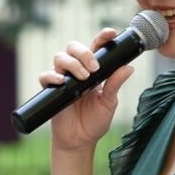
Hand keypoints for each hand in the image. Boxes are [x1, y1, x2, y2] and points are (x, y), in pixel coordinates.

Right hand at [43, 27, 135, 152]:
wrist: (80, 141)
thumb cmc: (94, 121)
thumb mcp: (109, 103)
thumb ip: (115, 84)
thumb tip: (129, 68)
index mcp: (92, 70)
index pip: (95, 47)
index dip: (102, 37)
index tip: (111, 33)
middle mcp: (76, 70)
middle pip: (73, 47)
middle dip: (84, 52)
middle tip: (94, 68)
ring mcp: (62, 79)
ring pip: (60, 57)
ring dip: (72, 63)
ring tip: (83, 78)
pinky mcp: (51, 90)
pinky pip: (45, 76)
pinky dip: (52, 76)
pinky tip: (62, 81)